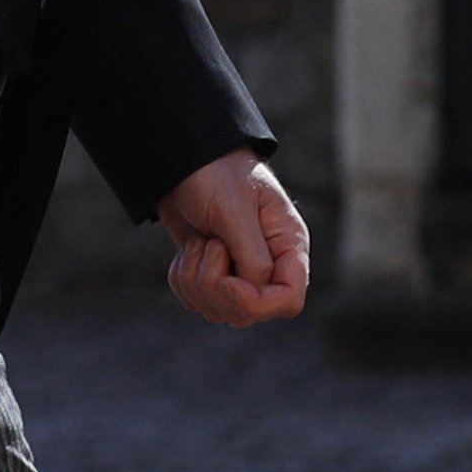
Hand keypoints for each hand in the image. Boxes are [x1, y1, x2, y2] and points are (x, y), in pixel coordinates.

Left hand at [157, 151, 309, 326]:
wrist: (183, 159)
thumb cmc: (216, 175)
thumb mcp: (235, 210)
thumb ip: (252, 255)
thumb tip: (255, 290)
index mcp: (287, 246)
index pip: (289, 300)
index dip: (257, 302)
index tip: (228, 279)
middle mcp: (268, 266)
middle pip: (248, 312)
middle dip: (215, 285)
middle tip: (208, 243)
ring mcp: (238, 273)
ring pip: (218, 310)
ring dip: (195, 278)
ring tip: (198, 240)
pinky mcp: (210, 274)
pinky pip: (194, 301)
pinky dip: (182, 278)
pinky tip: (188, 247)